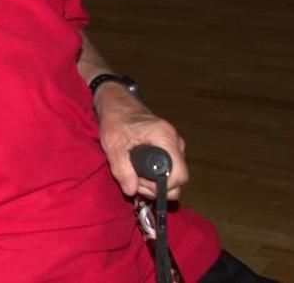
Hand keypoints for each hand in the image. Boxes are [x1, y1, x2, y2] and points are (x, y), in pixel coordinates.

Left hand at [94, 83, 187, 199]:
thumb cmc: (115, 119)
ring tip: (132, 174)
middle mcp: (175, 142)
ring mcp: (173, 145)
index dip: (163, 187)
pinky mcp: (167, 148)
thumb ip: (122, 168)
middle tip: (133, 180)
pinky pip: (167, 169)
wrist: (116, 103)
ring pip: (172, 175)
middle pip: (177, 178)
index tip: (142, 184)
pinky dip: (153, 175)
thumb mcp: (113, 144)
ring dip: (153, 182)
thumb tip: (131, 190)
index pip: (180, 175)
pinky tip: (137, 171)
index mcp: (166, 138)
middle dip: (155, 187)